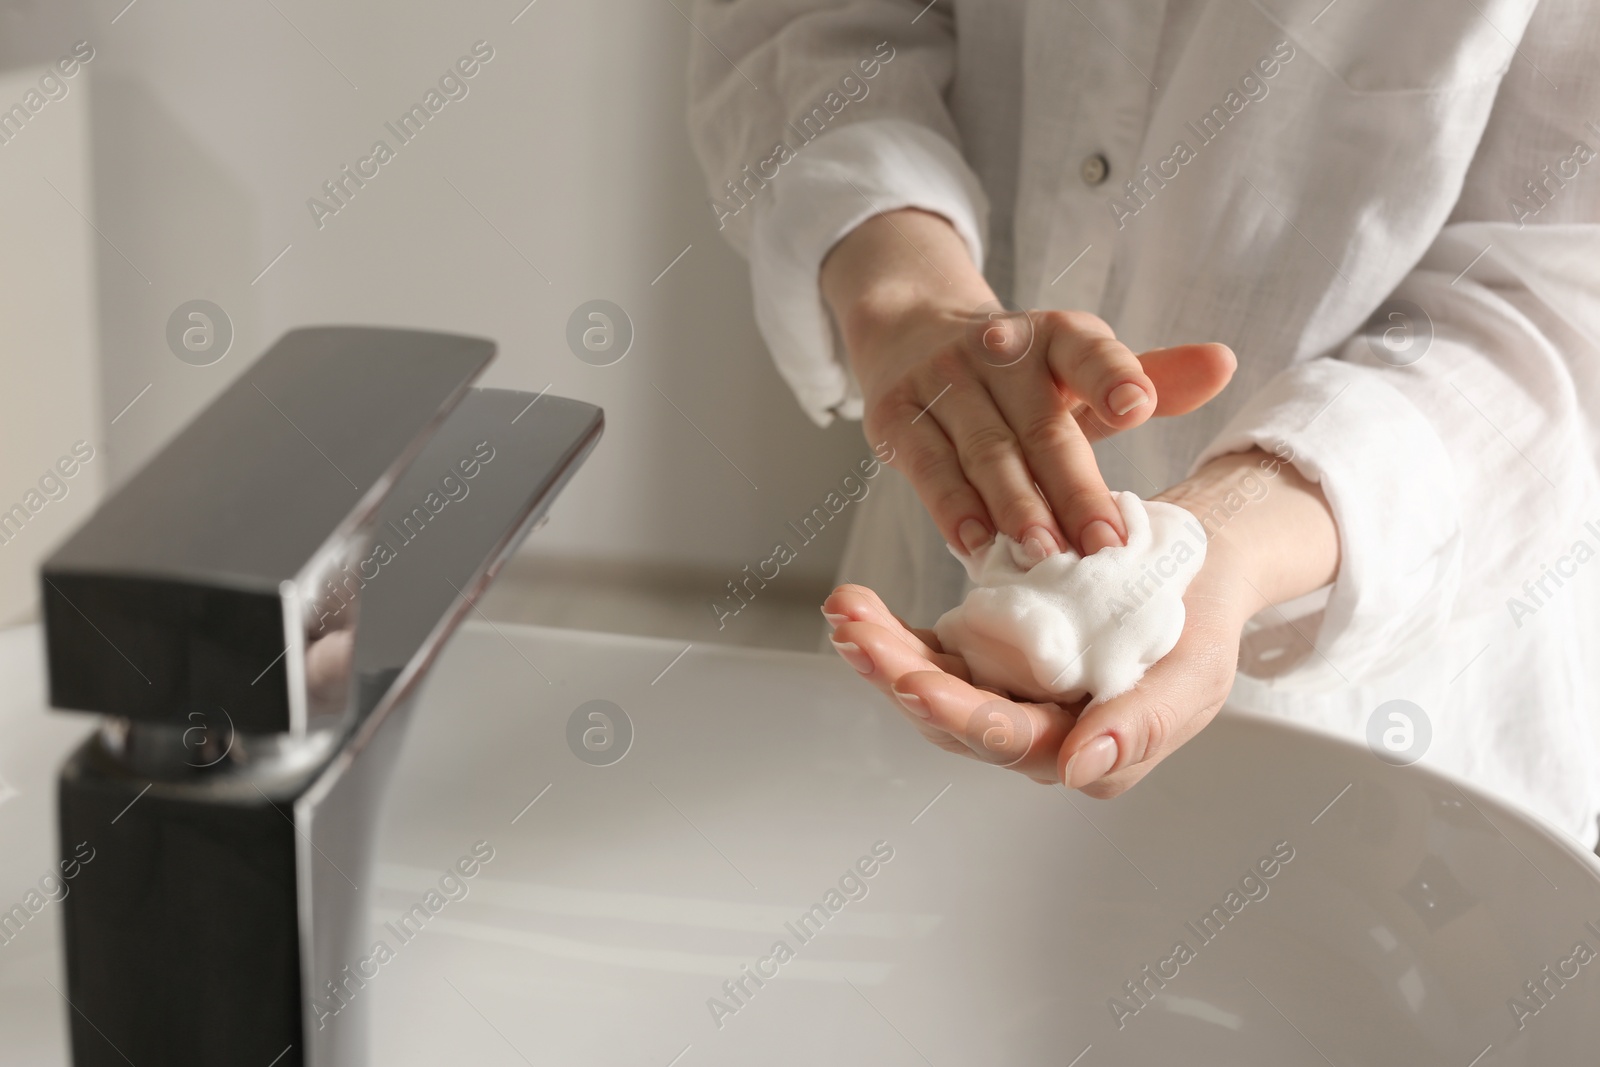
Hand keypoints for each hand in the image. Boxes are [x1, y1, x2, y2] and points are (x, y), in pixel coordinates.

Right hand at [820, 209, 1236, 558]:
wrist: (911, 334)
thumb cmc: (1018, 376)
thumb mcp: (1079, 369)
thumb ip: (1149, 378)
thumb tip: (1224, 363)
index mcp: (1056, 336)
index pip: (1089, 352)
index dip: (1113, 376)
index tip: (1136, 409)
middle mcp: (998, 349)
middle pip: (1042, 426)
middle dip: (1074, 489)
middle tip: (1104, 546)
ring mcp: (943, 380)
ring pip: (986, 453)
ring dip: (1016, 509)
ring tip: (1045, 558)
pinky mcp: (896, 413)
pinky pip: (930, 469)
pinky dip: (953, 511)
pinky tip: (976, 548)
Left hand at [823, 448, 1339, 795]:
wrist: (1192, 567)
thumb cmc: (1201, 623)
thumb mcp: (1194, 675)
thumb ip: (1142, 726)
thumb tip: (1080, 770)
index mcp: (1081, 752)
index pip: (1010, 739)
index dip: (959, 713)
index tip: (915, 683)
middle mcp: (1032, 734)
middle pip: (953, 714)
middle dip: (897, 673)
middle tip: (856, 632)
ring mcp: (1004, 694)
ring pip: (931, 684)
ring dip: (883, 651)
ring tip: (845, 612)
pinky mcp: (985, 656)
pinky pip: (931, 652)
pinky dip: (894, 632)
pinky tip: (857, 611)